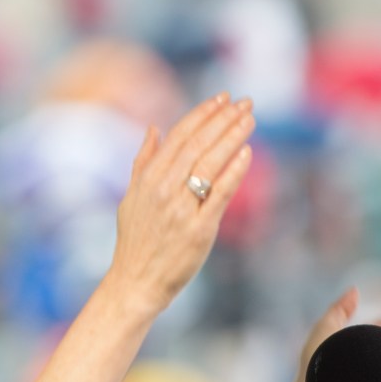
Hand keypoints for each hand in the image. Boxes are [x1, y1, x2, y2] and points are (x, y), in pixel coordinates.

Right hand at [105, 93, 255, 316]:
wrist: (135, 283)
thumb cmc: (135, 243)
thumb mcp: (131, 198)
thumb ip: (143, 162)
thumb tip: (153, 129)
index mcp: (148, 179)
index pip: (179, 137)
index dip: (202, 114)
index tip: (222, 98)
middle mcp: (163, 190)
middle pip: (198, 145)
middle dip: (223, 120)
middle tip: (245, 103)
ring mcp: (181, 210)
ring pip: (209, 164)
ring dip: (231, 138)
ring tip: (249, 120)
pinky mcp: (198, 230)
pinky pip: (219, 195)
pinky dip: (233, 173)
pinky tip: (246, 153)